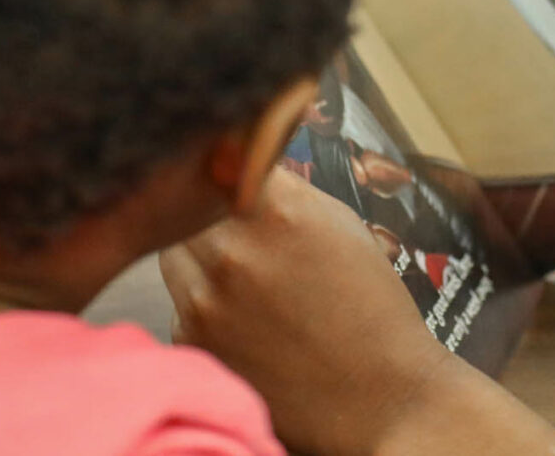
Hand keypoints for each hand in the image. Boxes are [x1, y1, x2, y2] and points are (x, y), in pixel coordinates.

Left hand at [161, 170, 456, 455]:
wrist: (378, 396)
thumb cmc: (369, 309)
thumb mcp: (339, 225)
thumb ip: (285, 191)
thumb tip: (246, 159)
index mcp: (277, 212)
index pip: (226, 158)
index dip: (233, 166)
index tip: (240, 171)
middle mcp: (232, 250)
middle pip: (191, 206)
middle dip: (211, 213)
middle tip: (243, 233)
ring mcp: (205, 299)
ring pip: (176, 254)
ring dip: (200, 257)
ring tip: (246, 281)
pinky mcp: (193, 340)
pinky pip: (180, 303)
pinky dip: (201, 305)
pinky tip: (244, 321)